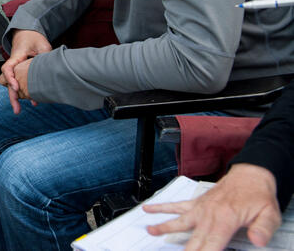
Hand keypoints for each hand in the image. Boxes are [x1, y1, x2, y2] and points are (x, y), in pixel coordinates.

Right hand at [0, 30, 50, 113]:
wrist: (27, 34)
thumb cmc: (33, 38)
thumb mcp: (42, 45)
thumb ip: (46, 56)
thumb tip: (52, 67)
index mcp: (16, 56)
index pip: (7, 68)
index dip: (10, 79)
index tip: (17, 88)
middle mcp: (13, 64)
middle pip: (5, 81)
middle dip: (11, 95)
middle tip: (17, 109)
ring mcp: (16, 69)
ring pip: (10, 85)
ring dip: (14, 97)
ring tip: (18, 109)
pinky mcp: (20, 73)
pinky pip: (19, 84)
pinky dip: (23, 93)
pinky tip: (32, 101)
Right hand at [144, 164, 280, 249]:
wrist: (251, 175)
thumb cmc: (259, 194)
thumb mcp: (269, 214)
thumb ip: (263, 229)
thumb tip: (258, 241)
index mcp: (225, 219)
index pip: (211, 245)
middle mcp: (209, 214)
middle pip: (194, 239)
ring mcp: (200, 208)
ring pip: (179, 221)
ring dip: (164, 227)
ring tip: (150, 231)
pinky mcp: (197, 203)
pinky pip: (177, 206)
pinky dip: (162, 207)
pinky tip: (149, 209)